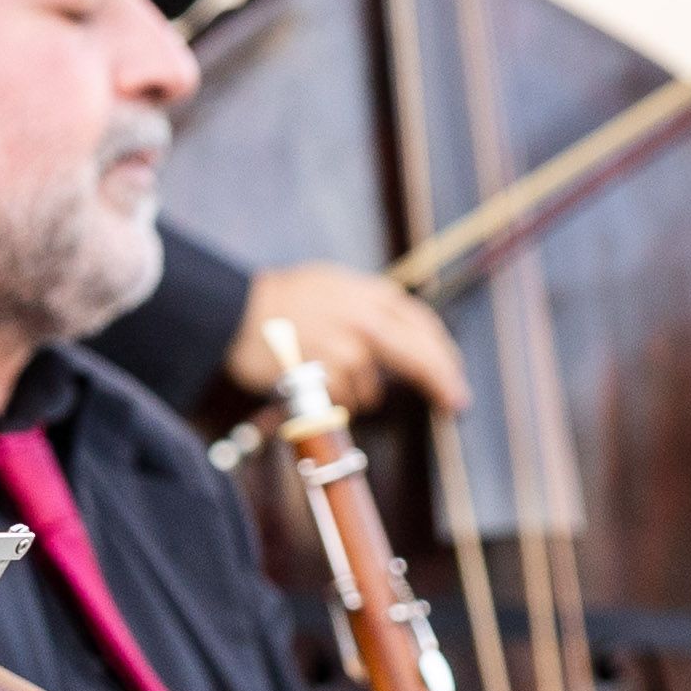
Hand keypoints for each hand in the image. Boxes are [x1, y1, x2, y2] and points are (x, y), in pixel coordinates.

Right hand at [225, 260, 468, 415]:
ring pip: (374, 389)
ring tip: (324, 376)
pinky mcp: (328, 373)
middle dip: (443, 383)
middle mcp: (367, 318)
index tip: (454, 377)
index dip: (445, 355)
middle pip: (422, 358)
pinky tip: (312, 384)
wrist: (235, 311)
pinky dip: (334, 401)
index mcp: (371, 294)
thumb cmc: (282, 301)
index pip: (424, 326)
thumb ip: (371, 306)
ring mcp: (348, 347)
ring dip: (359, 394)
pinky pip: (345, 402)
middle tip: (456, 405)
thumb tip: (405, 335)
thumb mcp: (335, 286)